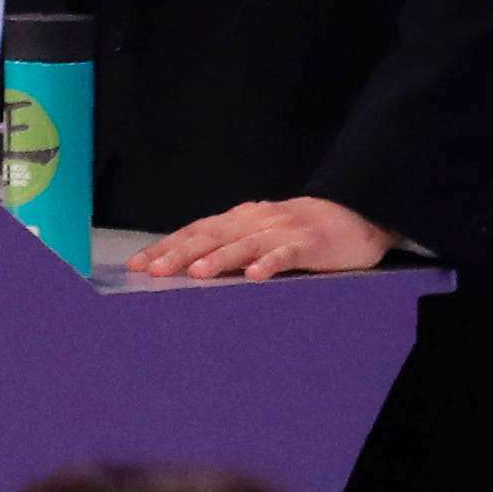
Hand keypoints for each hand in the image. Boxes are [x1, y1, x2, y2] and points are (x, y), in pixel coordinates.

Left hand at [134, 194, 399, 279]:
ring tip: (194, 273)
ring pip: (243, 244)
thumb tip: (184, 264)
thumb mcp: (257, 232)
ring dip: (217, 259)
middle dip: (178, 253)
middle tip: (153, 271)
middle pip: (210, 236)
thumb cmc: (298, 229)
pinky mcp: (309, 244)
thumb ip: (227, 245)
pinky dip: (270, 263)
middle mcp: (254, 221)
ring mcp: (282, 231)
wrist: (354, 214)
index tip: (138, 264)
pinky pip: (286, 254)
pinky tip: (255, 276)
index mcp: (238, 219)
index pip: (194, 231)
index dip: (165, 246)